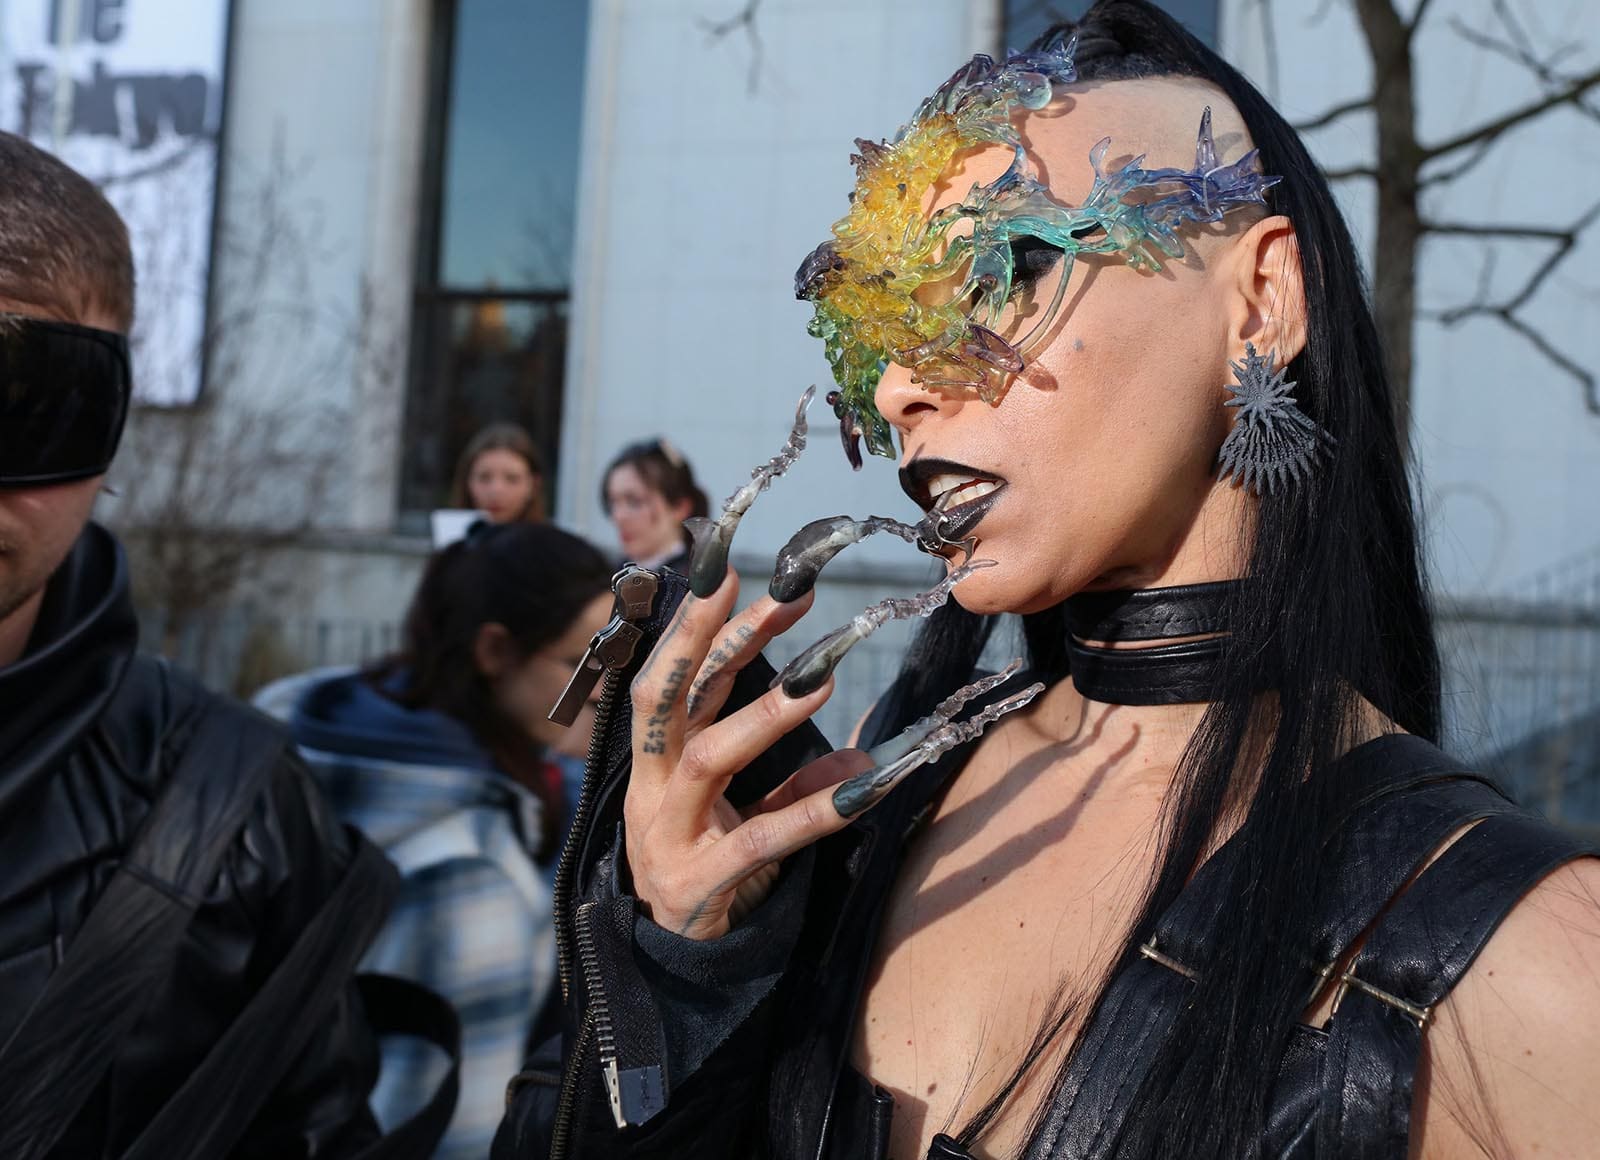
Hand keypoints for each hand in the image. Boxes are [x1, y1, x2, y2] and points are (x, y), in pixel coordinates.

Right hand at [623, 568, 872, 939]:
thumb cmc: (708, 876)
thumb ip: (785, 778)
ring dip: (765, 714)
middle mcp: (649, 789)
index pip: (670, 679)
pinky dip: (812, 809)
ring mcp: (666, 836)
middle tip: (777, 591)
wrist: (671, 974)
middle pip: (669, 698)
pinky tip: (862, 783)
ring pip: (707, 759)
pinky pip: (760, 840)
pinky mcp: (697, 884)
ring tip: (822, 677)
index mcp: (653, 763)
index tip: (733, 568)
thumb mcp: (743, 815)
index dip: (698, 626)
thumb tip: (853, 747)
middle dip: (716, 639)